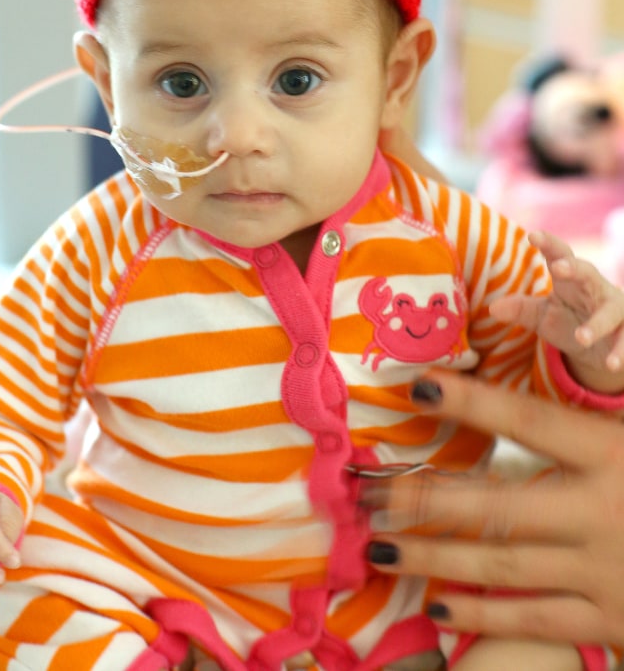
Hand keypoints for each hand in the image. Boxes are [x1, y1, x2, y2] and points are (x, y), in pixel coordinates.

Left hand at [361, 370, 623, 645]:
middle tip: (368, 493)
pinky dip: (484, 617)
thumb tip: (593, 348)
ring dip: (435, 557)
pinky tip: (438, 608)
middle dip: (427, 498)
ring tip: (379, 547)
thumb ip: (612, 406)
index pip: (531, 422)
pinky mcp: (611, 619)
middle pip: (498, 504)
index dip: (474, 404)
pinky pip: (536, 620)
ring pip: (503, 565)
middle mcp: (602, 513)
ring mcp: (602, 572)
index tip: (420, 387)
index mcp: (615, 456)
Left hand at [490, 231, 623, 391]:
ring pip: (610, 311)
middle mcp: (595, 288)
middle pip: (587, 273)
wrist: (603, 347)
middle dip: (574, 268)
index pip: (559, 256)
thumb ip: (521, 310)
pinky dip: (621, 351)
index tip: (533, 236)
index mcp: (570, 280)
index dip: (548, 244)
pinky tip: (611, 364)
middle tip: (559, 268)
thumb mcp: (544, 317)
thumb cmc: (571, 322)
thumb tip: (493, 309)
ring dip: (597, 324)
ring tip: (581, 338)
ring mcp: (616, 309)